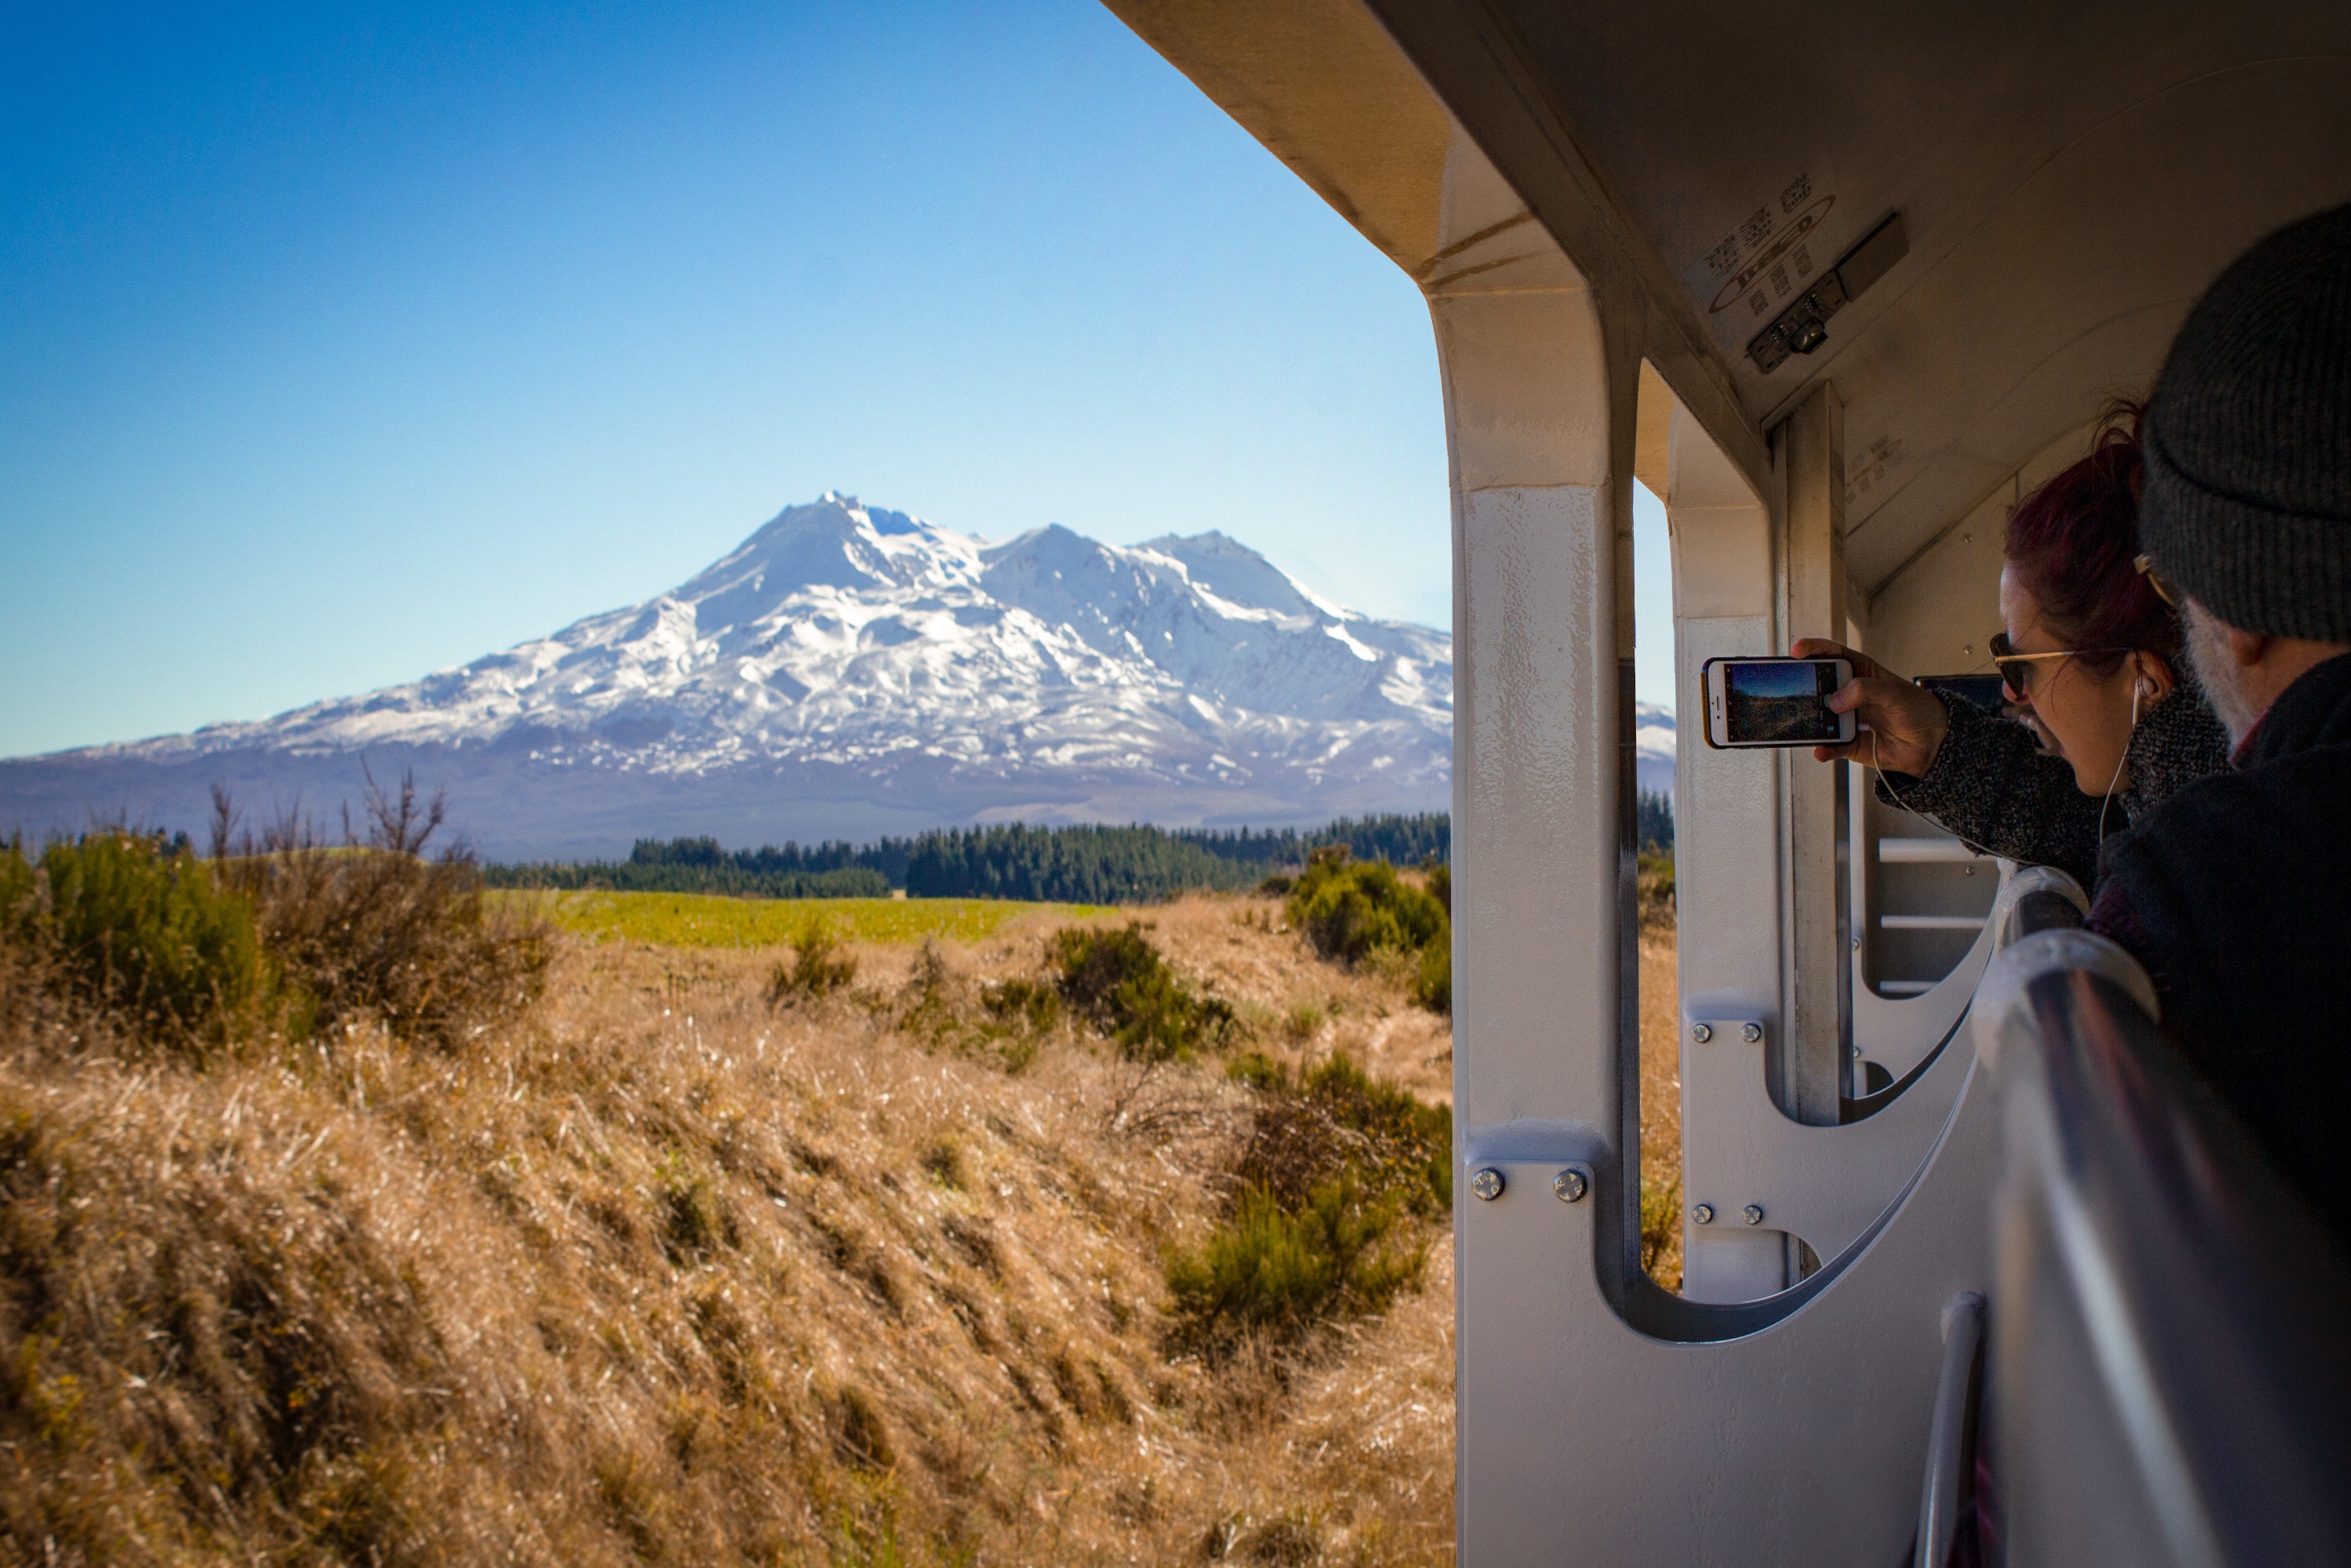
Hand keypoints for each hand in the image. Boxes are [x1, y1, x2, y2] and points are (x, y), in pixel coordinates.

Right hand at [1790, 638, 1949, 772]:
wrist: (1932, 744)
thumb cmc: (1918, 710)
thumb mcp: (1894, 693)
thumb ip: (1864, 690)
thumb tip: (1835, 700)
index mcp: (1860, 673)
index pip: (1834, 656)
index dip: (1815, 650)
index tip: (1797, 651)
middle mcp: (1850, 695)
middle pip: (1820, 687)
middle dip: (1806, 688)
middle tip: (1796, 692)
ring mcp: (1847, 719)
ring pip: (1821, 718)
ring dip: (1812, 722)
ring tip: (1806, 724)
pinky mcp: (1848, 743)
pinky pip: (1831, 746)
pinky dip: (1824, 749)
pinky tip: (1822, 749)